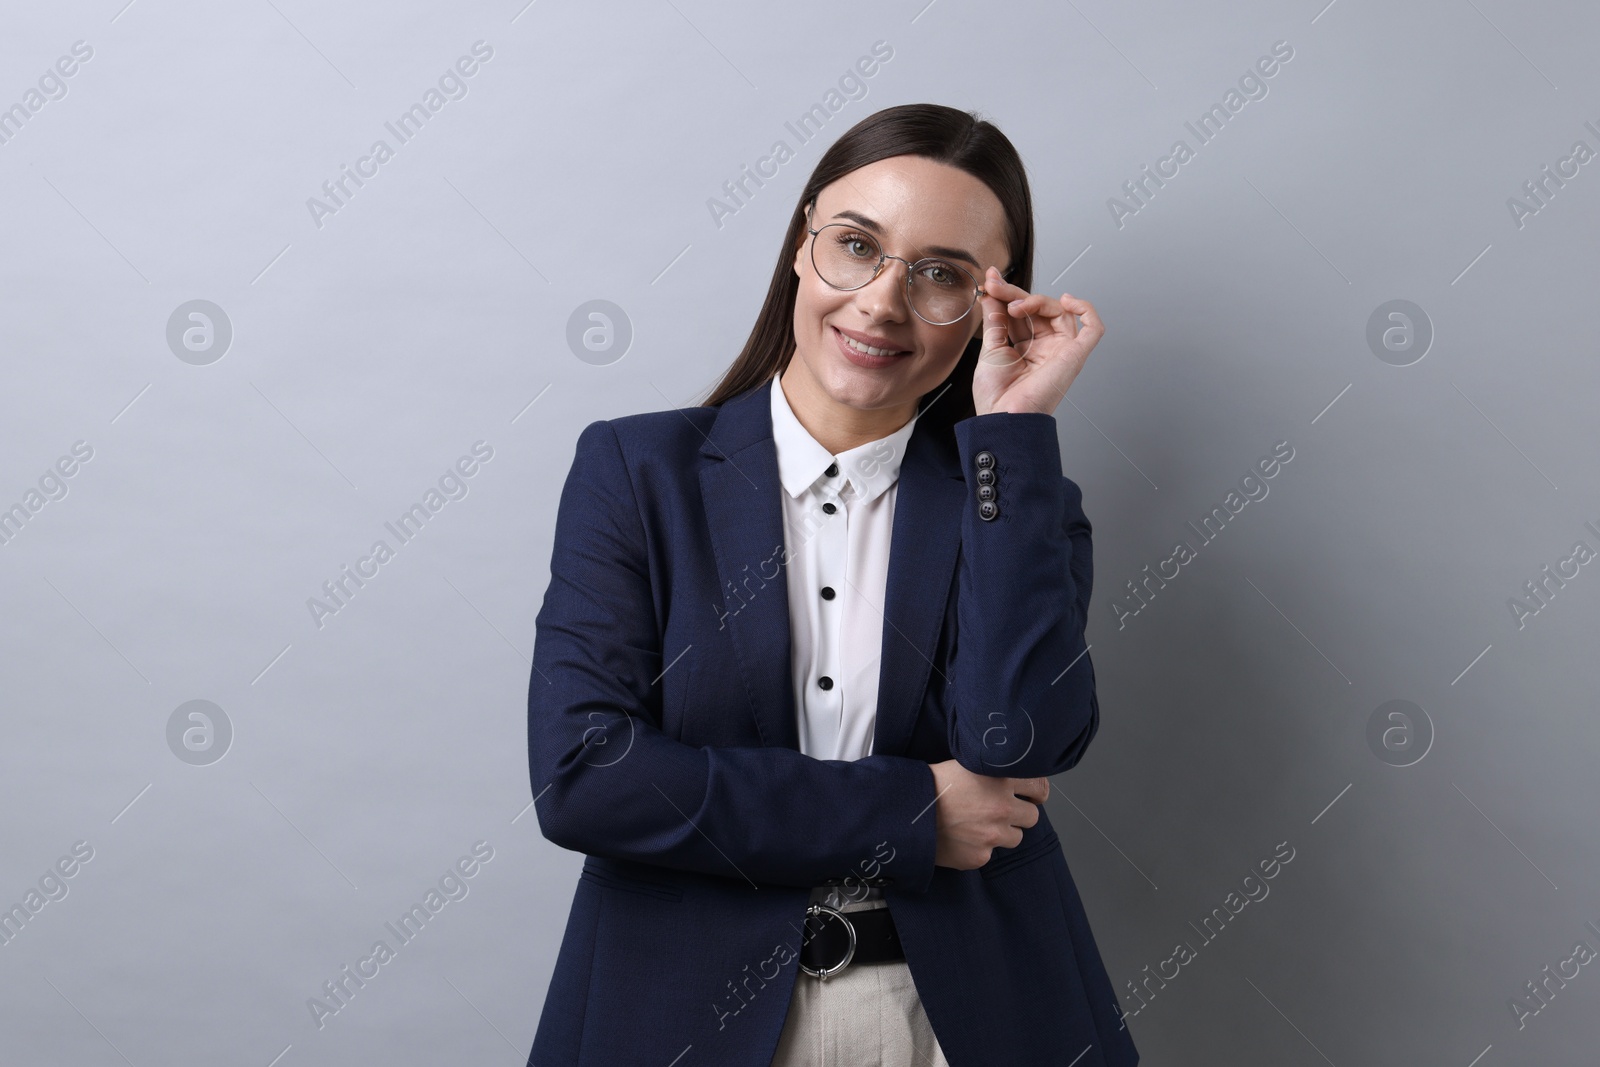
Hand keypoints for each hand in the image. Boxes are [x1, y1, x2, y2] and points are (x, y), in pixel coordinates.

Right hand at [927, 759, 1049, 870]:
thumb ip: (994, 772)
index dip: (1036, 792)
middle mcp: (1002, 807)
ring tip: (977, 824)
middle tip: (998, 811)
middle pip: (1032, 817)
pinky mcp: (980, 856)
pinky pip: (990, 853)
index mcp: (1000, 779)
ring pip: (1015, 838)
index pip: (1039, 787)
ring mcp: (992, 835)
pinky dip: (980, 847)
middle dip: (1018, 814)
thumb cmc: (932, 784)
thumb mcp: (965, 765)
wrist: (906, 812)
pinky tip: (962, 837)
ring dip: (1002, 832)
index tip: (1032, 795)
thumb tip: (1014, 779)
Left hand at [971, 267, 1103, 416]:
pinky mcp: (1075, 356)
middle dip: (1015, 293)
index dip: (1006, 295)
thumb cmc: (997, 396)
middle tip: (995, 285)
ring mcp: (1061, 350)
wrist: (1003, 417)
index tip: (990, 282)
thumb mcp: (991, 349)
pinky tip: (1067, 300)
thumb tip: (991, 294)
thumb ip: (995, 320)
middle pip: (1038, 309)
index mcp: (1025, 348)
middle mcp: (1045, 347)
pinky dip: (1086, 310)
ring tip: (1016, 306)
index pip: (1020, 313)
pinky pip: (1093, 329)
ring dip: (1037, 300)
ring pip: (1059, 312)